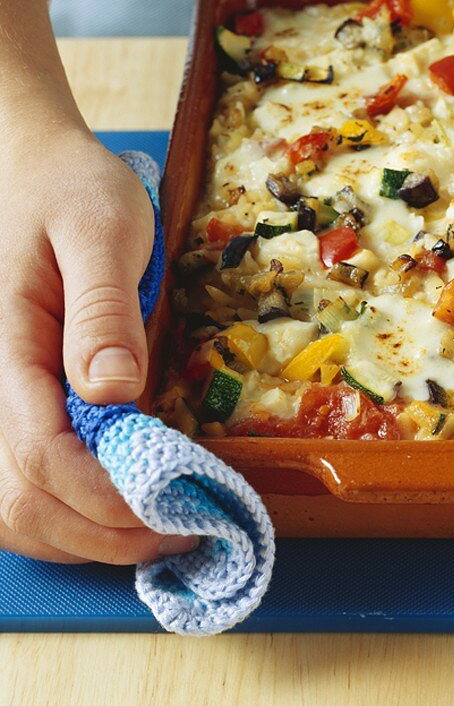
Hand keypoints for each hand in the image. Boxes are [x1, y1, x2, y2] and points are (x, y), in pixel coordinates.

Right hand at [0, 127, 196, 562]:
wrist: (35, 169)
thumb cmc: (72, 190)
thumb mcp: (100, 231)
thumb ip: (103, 310)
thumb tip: (113, 390)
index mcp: (9, 349)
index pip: (43, 454)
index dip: (107, 497)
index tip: (177, 507)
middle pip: (23, 500)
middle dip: (104, 533)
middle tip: (185, 529)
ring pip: (15, 508)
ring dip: (85, 537)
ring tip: (160, 528)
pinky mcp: (14, 403)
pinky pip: (22, 483)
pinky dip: (70, 515)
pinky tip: (119, 510)